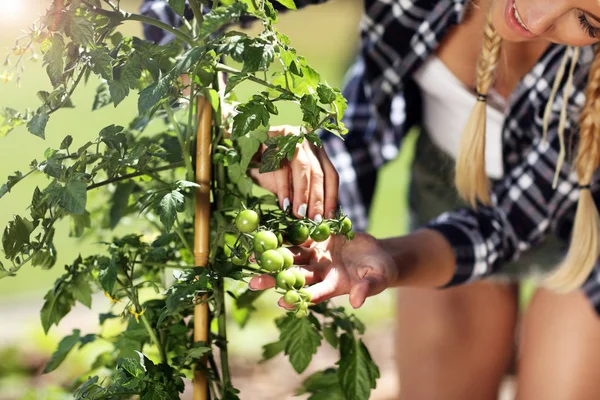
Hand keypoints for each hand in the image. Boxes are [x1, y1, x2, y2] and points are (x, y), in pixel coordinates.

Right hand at [248, 125, 338, 221]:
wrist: (243, 146)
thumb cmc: (268, 166)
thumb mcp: (289, 180)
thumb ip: (302, 192)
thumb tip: (315, 215)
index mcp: (316, 150)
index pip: (330, 174)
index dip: (331, 197)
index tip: (328, 217)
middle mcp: (308, 140)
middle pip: (318, 172)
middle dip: (317, 199)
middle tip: (314, 220)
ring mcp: (292, 136)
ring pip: (303, 168)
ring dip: (302, 194)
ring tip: (299, 214)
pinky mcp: (275, 136)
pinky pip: (281, 165)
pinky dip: (284, 187)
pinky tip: (284, 203)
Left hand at [248, 233, 397, 308]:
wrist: (378, 254)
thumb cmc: (380, 272)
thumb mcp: (377, 280)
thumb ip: (366, 288)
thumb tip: (357, 301)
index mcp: (333, 285)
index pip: (313, 293)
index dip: (299, 297)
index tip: (281, 303)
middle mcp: (320, 271)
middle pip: (295, 276)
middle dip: (274, 280)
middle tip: (253, 283)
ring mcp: (317, 254)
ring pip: (292, 255)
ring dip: (274, 256)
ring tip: (252, 257)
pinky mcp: (318, 238)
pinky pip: (300, 235)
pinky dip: (286, 233)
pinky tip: (268, 231)